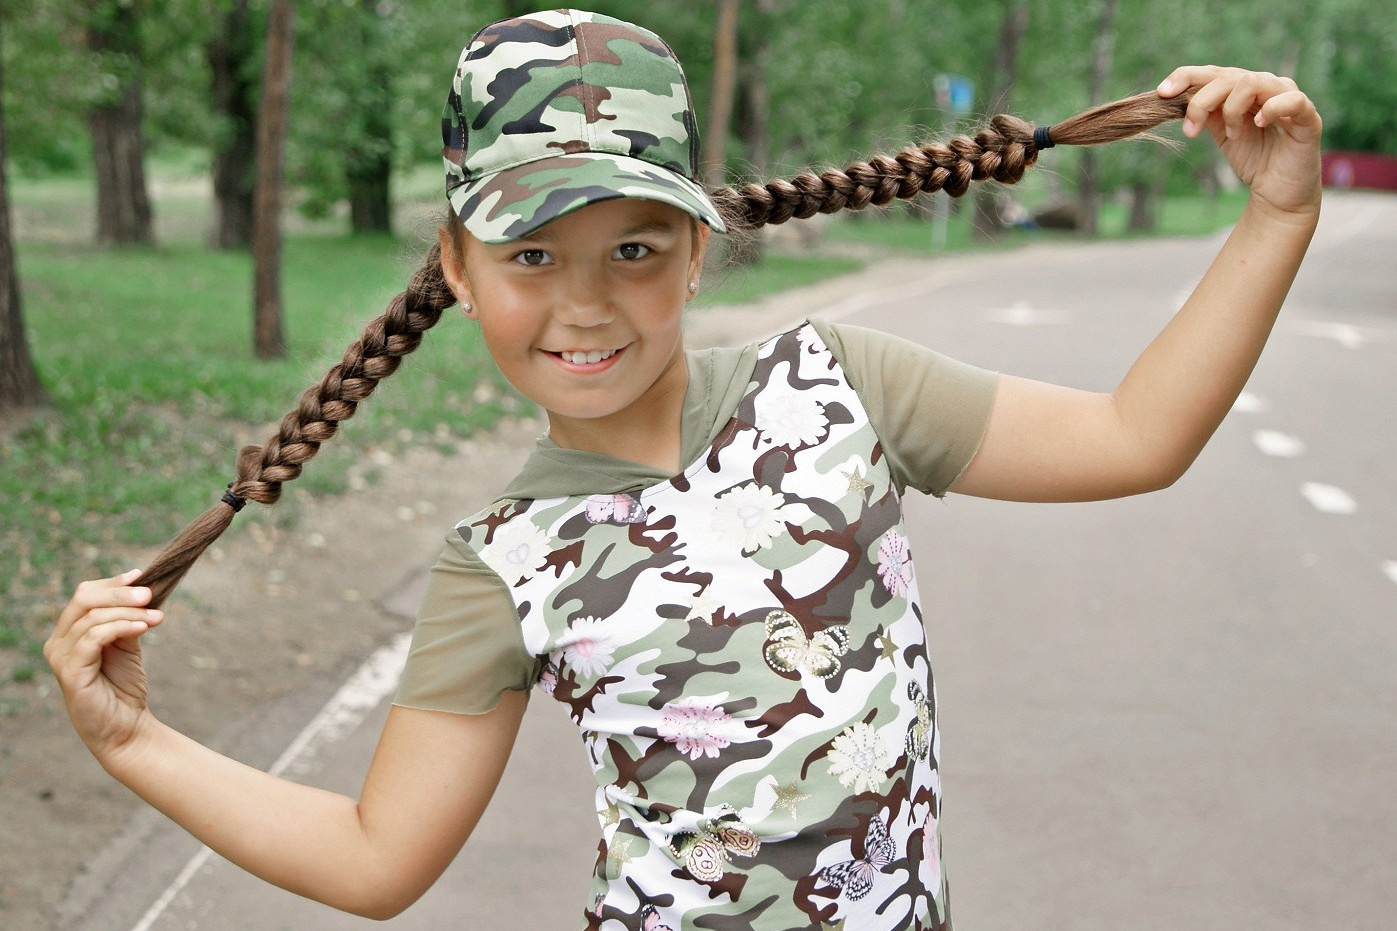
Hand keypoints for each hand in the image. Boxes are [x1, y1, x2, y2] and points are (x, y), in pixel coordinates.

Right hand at [44, 569, 162, 757]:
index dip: (112, 583)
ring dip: (129, 612)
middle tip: (150, 594)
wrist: (126, 727)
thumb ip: (127, 619)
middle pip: (84, 599)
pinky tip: (143, 627)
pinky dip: (120, 627)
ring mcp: (61, 657)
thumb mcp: (127, 645)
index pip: (85, 594)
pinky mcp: (69, 672)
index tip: (140, 575)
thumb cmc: (123, 686)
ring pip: (92, 617)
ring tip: (156, 617)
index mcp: (70, 631)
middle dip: (121, 593)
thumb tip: (141, 589)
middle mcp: (59, 641)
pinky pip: (93, 638)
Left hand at [1157, 66, 1321, 223]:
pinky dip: (1270, 108)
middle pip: (1228, 77)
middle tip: (1191, 130)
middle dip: (1201, 102)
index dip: (1186, 77)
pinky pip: (1291, 100)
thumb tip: (1175, 98)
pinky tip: (1258, 123)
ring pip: (1252, 82)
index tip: (1163, 94)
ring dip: (1232, 109)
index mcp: (1243, 88)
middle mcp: (1266, 86)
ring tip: (1232, 135)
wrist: (1278, 191)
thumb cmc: (1252, 158)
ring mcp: (1288, 97)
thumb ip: (1205, 113)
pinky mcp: (1308, 116)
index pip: (1212, 71)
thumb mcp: (1220, 133)